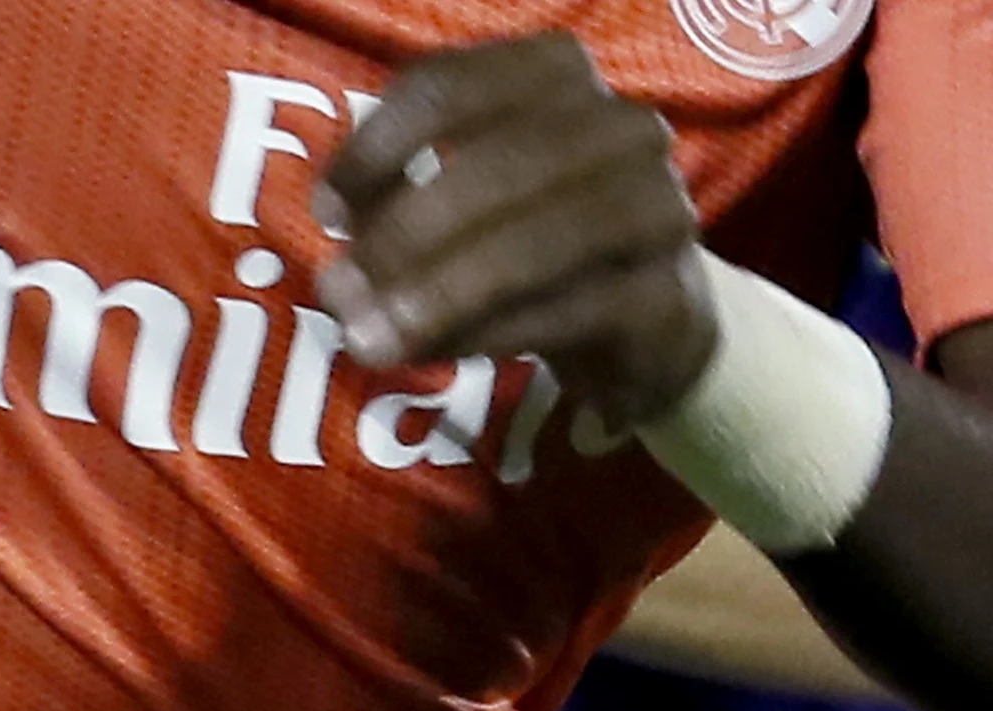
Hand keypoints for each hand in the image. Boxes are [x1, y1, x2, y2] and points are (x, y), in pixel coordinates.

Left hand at [316, 35, 715, 437]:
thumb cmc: (545, 245)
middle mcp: (620, 126)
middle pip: (496, 164)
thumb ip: (401, 204)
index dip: (376, 147)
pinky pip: (564, 312)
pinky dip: (490, 335)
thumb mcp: (469, 203)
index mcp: (559, 74)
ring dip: (442, 292)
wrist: (658, 329)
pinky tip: (437, 354)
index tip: (326, 211)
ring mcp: (656, 208)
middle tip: (341, 293)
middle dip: (406, 233)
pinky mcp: (666, 295)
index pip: (450, 86)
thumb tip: (337, 248)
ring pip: (535, 241)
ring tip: (375, 339)